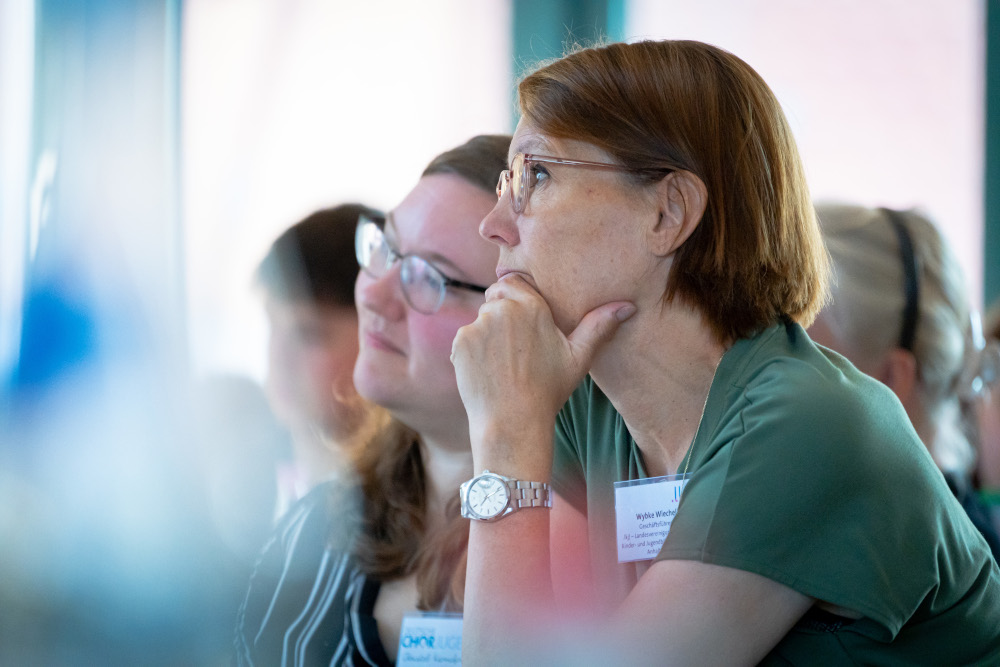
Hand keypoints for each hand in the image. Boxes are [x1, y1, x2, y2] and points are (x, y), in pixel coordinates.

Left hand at [451, 274, 634, 474]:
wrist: (512, 422)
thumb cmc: (548, 391)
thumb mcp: (579, 358)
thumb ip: (599, 326)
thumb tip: (628, 306)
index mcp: (532, 306)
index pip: (513, 282)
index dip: (516, 298)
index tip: (522, 321)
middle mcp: (502, 309)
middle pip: (495, 300)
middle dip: (502, 317)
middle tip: (515, 348)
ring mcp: (478, 325)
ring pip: (480, 321)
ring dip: (488, 335)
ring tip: (503, 364)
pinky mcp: (461, 342)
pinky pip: (466, 340)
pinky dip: (473, 352)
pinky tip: (488, 372)